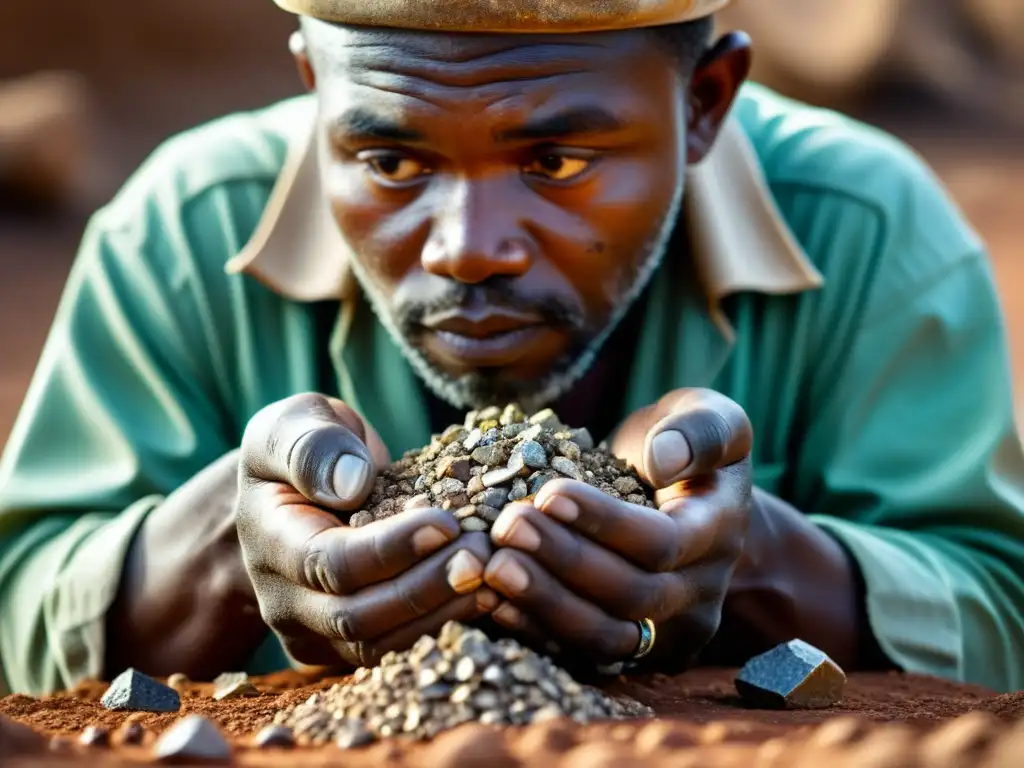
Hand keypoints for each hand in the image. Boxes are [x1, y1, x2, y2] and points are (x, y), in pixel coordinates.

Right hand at [237, 393, 497, 668]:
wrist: (298, 490)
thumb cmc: (302, 445)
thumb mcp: (293, 423)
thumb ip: (312, 444)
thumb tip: (350, 481)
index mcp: (270, 540)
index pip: (329, 562)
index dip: (390, 548)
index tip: (448, 522)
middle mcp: (285, 600)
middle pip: (357, 616)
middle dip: (425, 589)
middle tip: (483, 557)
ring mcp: (314, 632)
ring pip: (379, 644)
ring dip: (442, 612)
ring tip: (494, 575)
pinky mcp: (346, 646)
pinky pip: (396, 648)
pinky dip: (443, 624)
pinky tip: (487, 594)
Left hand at [483, 388, 752, 670]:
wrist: (688, 500)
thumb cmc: (686, 446)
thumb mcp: (711, 417)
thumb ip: (702, 430)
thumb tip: (664, 459)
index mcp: (719, 535)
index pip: (663, 542)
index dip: (604, 522)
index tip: (549, 493)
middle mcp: (698, 595)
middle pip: (631, 596)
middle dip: (564, 561)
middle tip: (507, 528)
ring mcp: (666, 633)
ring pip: (605, 637)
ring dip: (545, 603)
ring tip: (494, 566)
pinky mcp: (630, 651)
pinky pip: (581, 654)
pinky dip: (535, 630)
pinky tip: (493, 601)